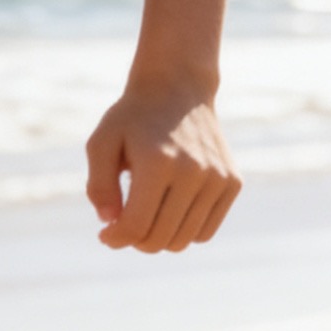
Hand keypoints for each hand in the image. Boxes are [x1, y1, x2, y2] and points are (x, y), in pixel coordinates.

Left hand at [84, 85, 241, 252]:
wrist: (178, 89)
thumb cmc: (133, 119)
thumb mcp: (101, 142)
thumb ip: (98, 185)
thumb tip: (110, 222)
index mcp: (158, 162)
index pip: (136, 226)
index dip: (116, 239)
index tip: (105, 234)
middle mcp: (194, 172)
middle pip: (159, 239)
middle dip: (135, 241)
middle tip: (123, 224)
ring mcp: (218, 178)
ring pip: (183, 241)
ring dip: (159, 238)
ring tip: (145, 216)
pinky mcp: (232, 183)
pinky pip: (205, 232)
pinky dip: (183, 231)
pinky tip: (168, 210)